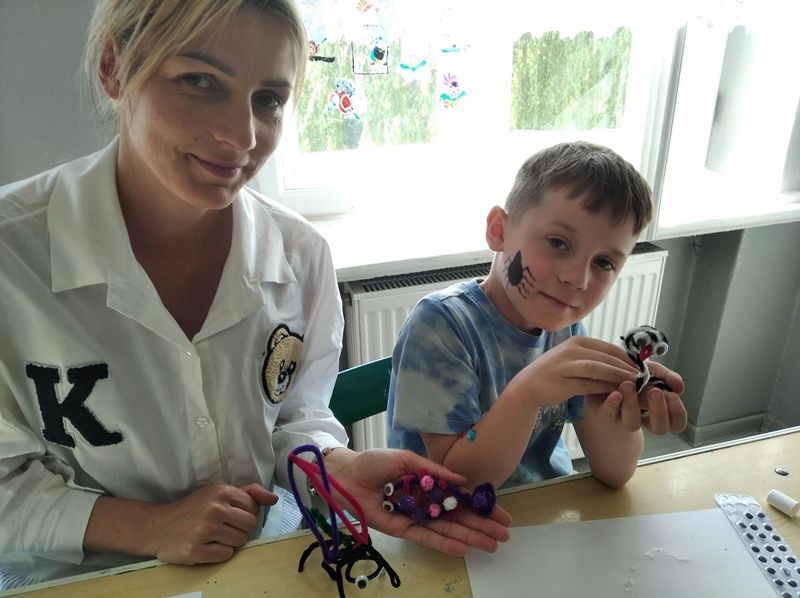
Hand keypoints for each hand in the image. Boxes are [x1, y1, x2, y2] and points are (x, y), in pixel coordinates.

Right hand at [150, 483, 277, 563]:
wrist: (158, 526)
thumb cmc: (193, 509)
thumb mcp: (218, 493)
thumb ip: (248, 492)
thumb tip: (273, 498)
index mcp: (222, 491)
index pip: (254, 509)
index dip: (244, 515)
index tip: (230, 515)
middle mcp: (214, 509)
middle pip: (250, 526)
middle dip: (239, 529)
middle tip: (222, 528)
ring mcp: (205, 530)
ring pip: (240, 542)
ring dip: (229, 542)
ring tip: (213, 536)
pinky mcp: (195, 550)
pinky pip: (225, 556)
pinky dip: (218, 553)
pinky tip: (206, 546)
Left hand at [328, 448, 511, 556]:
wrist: (345, 474)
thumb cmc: (373, 463)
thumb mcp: (406, 459)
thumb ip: (433, 471)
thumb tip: (462, 480)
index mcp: (428, 484)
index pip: (460, 497)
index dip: (480, 506)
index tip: (501, 514)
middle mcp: (425, 502)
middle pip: (458, 516)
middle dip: (481, 525)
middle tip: (504, 535)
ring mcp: (415, 517)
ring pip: (447, 529)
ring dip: (469, 537)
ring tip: (492, 545)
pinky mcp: (402, 529)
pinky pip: (426, 537)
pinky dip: (445, 543)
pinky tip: (464, 549)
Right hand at [514, 336, 638, 406]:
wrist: (528, 385)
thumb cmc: (554, 371)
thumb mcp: (574, 358)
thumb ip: (594, 357)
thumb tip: (622, 361)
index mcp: (577, 342)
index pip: (609, 347)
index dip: (628, 357)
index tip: (642, 367)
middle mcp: (571, 350)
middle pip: (606, 357)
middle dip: (626, 367)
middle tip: (643, 377)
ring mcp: (566, 366)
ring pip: (598, 369)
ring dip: (618, 375)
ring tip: (634, 384)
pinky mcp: (563, 383)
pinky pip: (588, 384)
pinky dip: (604, 387)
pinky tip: (615, 392)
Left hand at [586, 362, 686, 434]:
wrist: (605, 375)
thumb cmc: (633, 375)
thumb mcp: (653, 371)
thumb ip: (667, 377)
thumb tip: (679, 386)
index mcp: (659, 410)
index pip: (676, 423)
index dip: (677, 413)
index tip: (672, 395)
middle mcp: (644, 419)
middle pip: (659, 429)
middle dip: (659, 411)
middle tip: (655, 392)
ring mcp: (624, 417)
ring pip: (632, 425)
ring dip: (633, 405)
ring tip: (628, 385)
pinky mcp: (605, 411)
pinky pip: (609, 413)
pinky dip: (613, 404)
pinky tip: (615, 394)